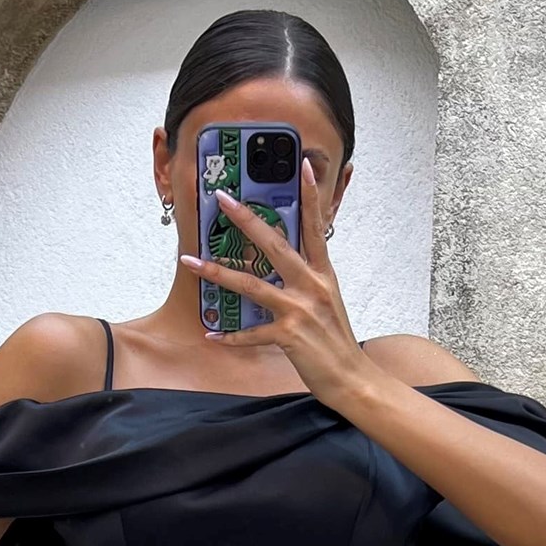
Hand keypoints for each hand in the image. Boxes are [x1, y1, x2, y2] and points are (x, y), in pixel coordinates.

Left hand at [178, 160, 365, 406]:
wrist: (354, 379)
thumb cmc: (338, 342)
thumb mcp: (328, 303)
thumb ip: (308, 281)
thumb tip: (288, 267)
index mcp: (323, 275)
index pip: (315, 227)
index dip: (310, 196)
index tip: (302, 166)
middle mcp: (311, 286)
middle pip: (274, 244)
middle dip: (245, 220)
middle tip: (222, 199)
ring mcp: (300, 310)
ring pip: (251, 285)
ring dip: (217, 272)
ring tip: (191, 263)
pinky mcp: (289, 336)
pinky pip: (252, 333)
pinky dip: (231, 336)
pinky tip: (212, 335)